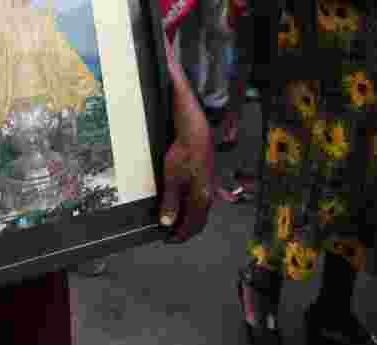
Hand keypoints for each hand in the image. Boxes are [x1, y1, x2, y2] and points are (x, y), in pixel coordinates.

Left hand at [159, 123, 213, 243]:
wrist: (196, 135)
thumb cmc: (184, 155)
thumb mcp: (171, 180)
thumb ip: (170, 202)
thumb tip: (167, 222)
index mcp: (201, 199)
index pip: (192, 226)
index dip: (180, 236)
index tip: (168, 240)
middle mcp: (208, 196)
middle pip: (198, 222)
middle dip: (185, 231)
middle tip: (171, 234)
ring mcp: (209, 189)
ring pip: (200, 212)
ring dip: (188, 220)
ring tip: (174, 221)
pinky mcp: (207, 181)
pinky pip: (201, 202)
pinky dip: (192, 209)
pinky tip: (183, 206)